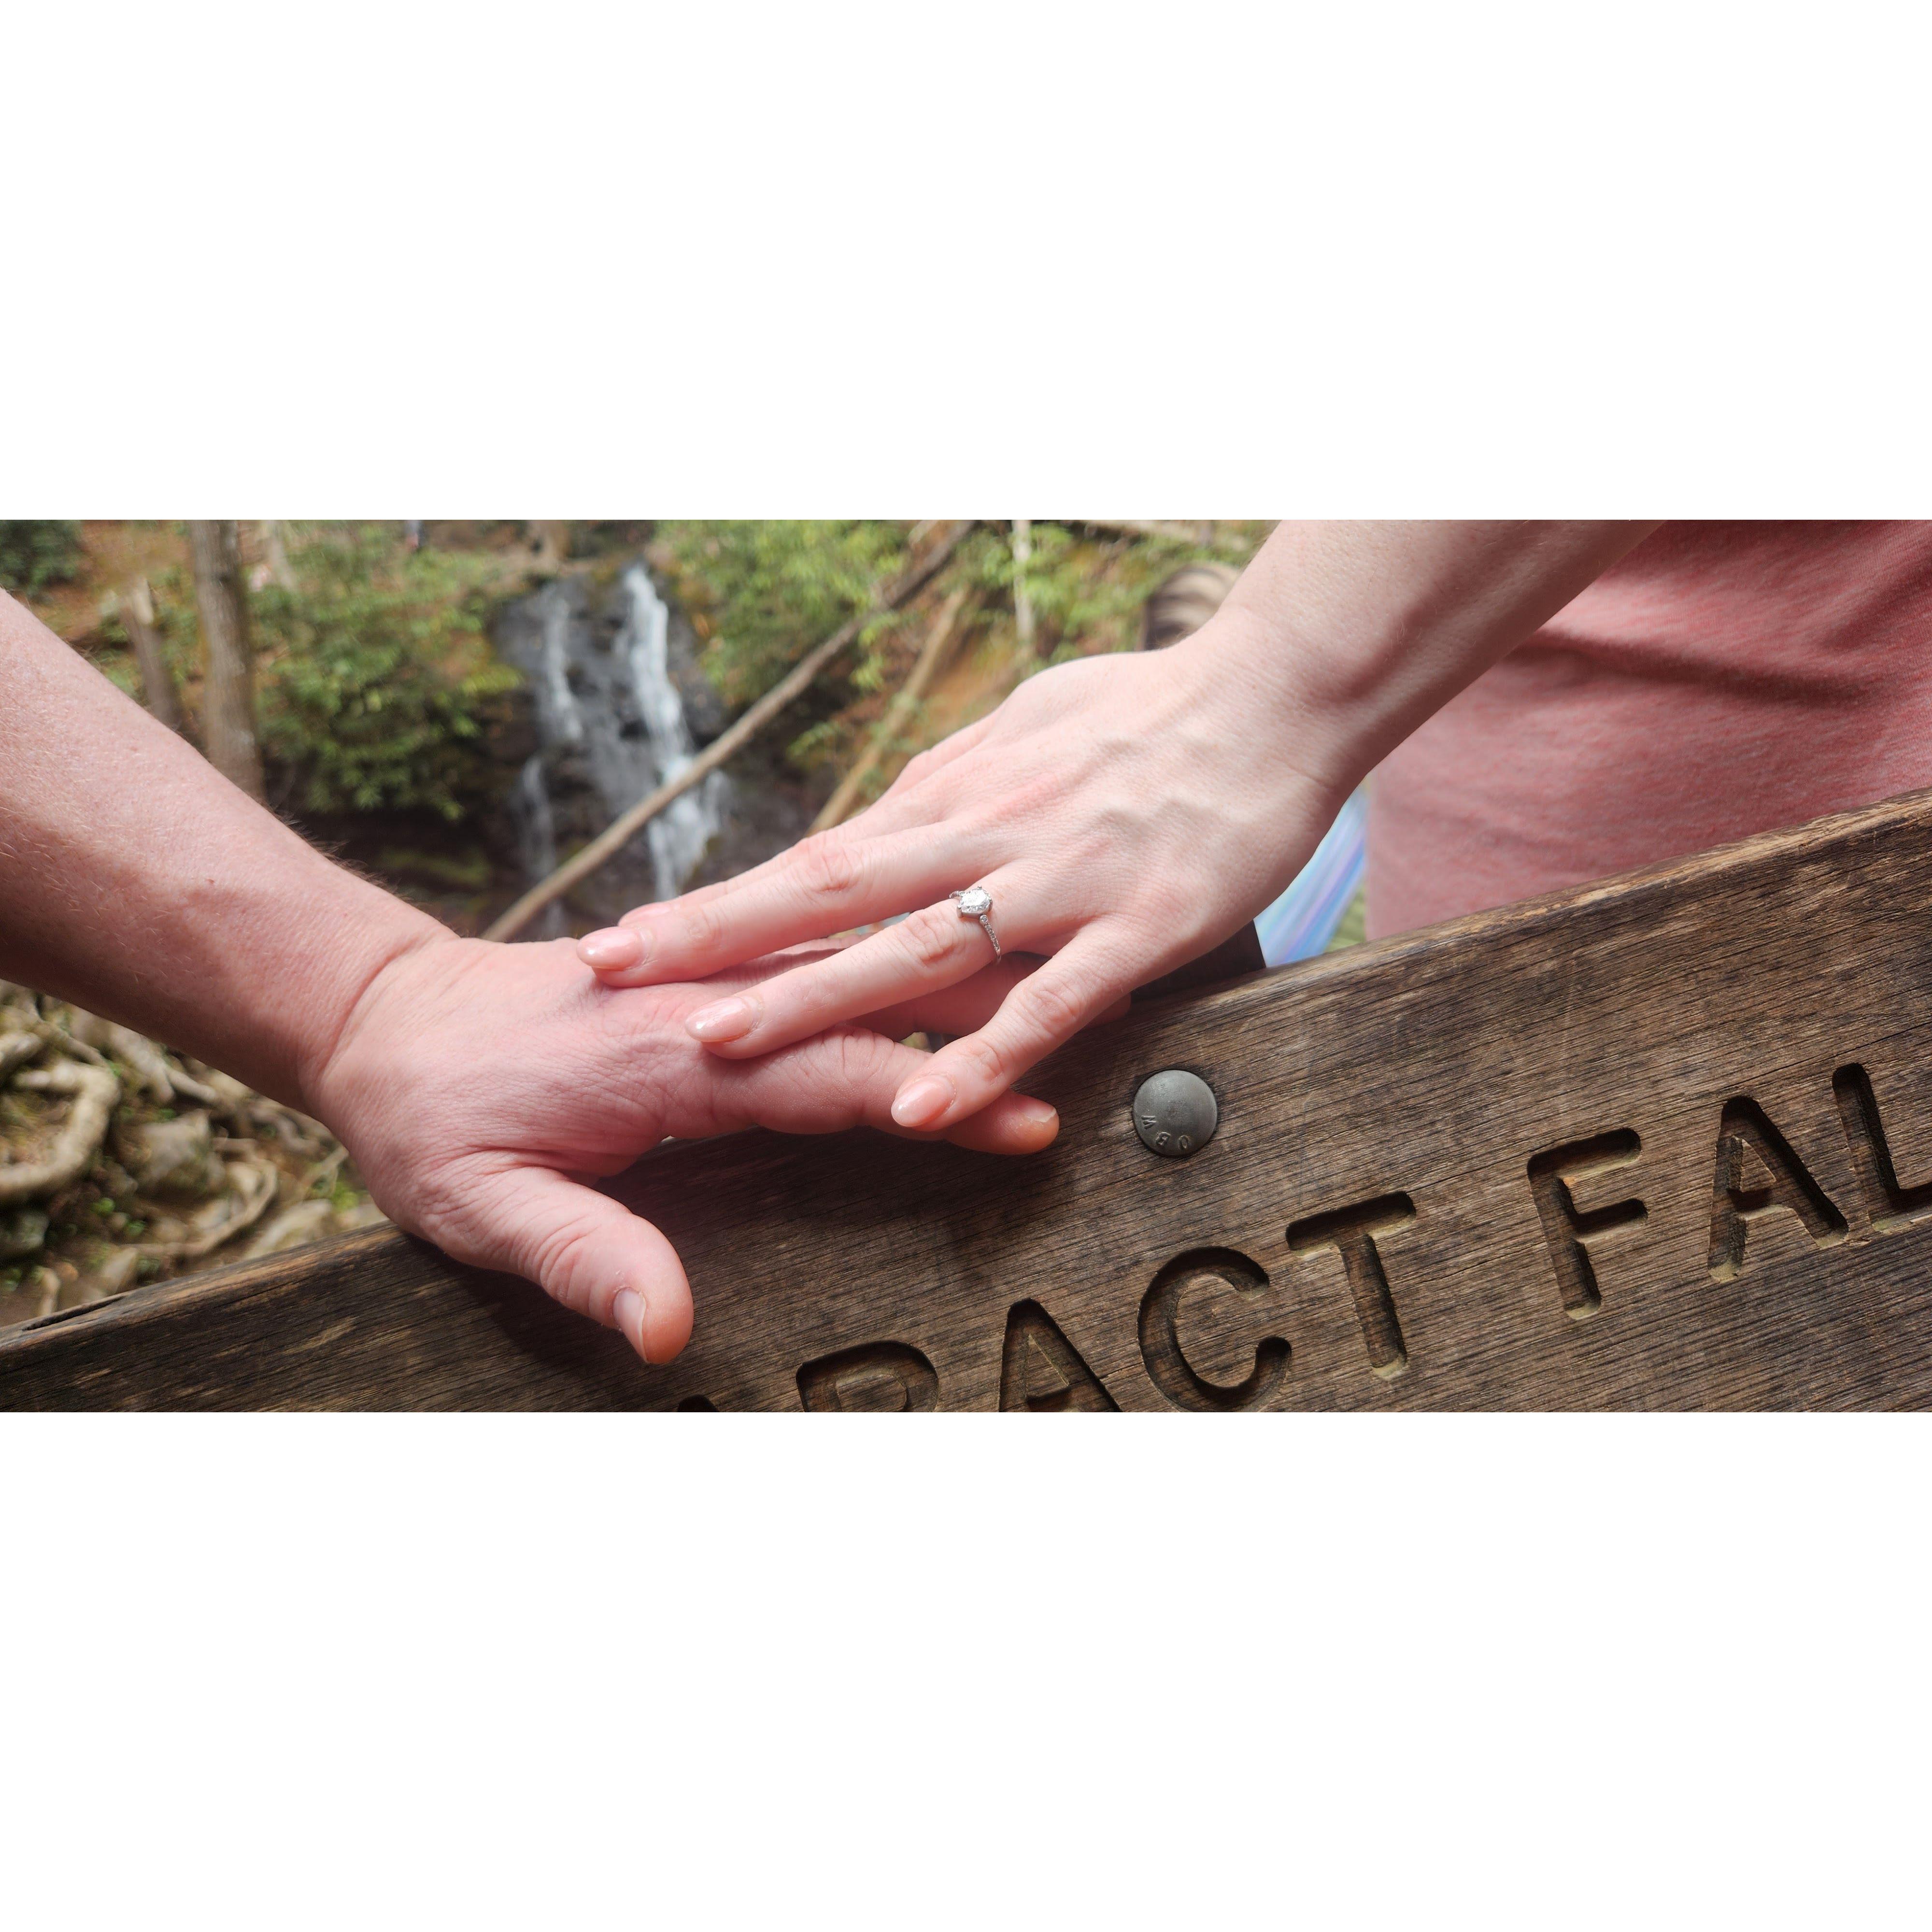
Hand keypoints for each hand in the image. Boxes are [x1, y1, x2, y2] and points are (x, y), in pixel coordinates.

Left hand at [301, 933, 1058, 1363]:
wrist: (381, 1016)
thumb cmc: (432, 1113)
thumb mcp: (479, 1205)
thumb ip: (580, 1256)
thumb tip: (669, 1329)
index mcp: (668, 1050)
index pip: (830, 1071)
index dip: (936, 1097)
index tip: (1025, 1119)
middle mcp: (704, 1002)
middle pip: (871, 1000)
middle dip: (984, 1022)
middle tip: (1097, 1033)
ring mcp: (709, 984)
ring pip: (857, 971)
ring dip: (956, 979)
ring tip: (1061, 988)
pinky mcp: (706, 986)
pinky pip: (821, 973)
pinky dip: (896, 975)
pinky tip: (954, 986)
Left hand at [576, 631, 1339, 1135]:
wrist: (1277, 690)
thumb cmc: (1149, 709)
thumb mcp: (1025, 730)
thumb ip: (951, 785)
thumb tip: (884, 819)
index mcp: (956, 794)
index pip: (814, 858)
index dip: (714, 903)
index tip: (624, 937)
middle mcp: (988, 834)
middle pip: (830, 893)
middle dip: (715, 940)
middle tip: (610, 979)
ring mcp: (1061, 882)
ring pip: (917, 946)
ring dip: (812, 995)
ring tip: (717, 1044)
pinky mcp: (1141, 925)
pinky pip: (1050, 1000)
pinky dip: (980, 1054)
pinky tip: (918, 1104)